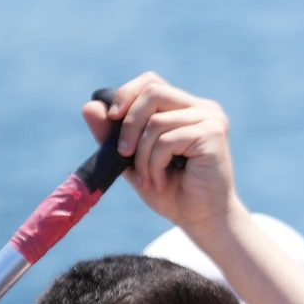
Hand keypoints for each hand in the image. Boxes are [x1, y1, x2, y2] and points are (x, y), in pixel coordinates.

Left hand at [85, 75, 238, 228]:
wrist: (203, 220)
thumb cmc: (172, 191)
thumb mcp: (133, 159)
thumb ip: (112, 134)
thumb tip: (90, 106)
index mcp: (187, 109)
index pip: (151, 82)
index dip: (127, 94)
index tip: (111, 119)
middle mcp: (203, 109)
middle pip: (153, 92)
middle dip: (129, 124)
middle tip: (123, 154)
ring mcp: (211, 120)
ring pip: (156, 121)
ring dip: (142, 155)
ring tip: (148, 179)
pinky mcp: (213, 134)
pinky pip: (166, 140)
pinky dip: (154, 164)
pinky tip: (161, 182)